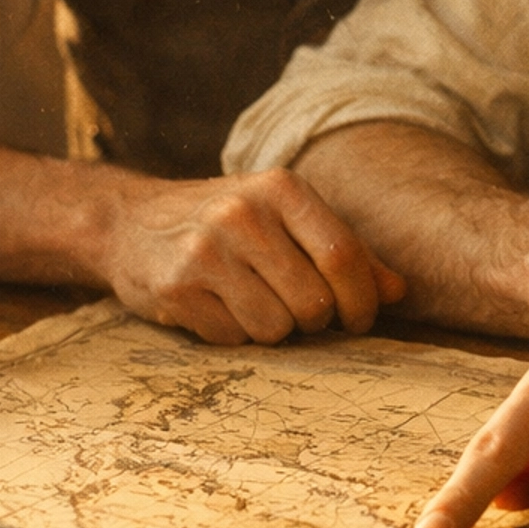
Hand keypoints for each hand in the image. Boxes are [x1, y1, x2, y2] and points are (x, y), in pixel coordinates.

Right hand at [94, 166, 404, 345]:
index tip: (359, 319)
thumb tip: (398, 292)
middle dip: (315, 321)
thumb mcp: (285, 217)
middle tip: (298, 311)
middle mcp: (242, 213)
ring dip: (274, 330)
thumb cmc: (227, 222)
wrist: (129, 221)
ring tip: (253, 303)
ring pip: (275, 328)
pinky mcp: (175, 288)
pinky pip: (233, 339)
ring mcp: (204, 251)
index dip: (361, 299)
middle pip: (313, 302)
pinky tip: (217, 307)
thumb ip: (344, 250)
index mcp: (280, 188)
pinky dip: (235, 335)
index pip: (343, 255)